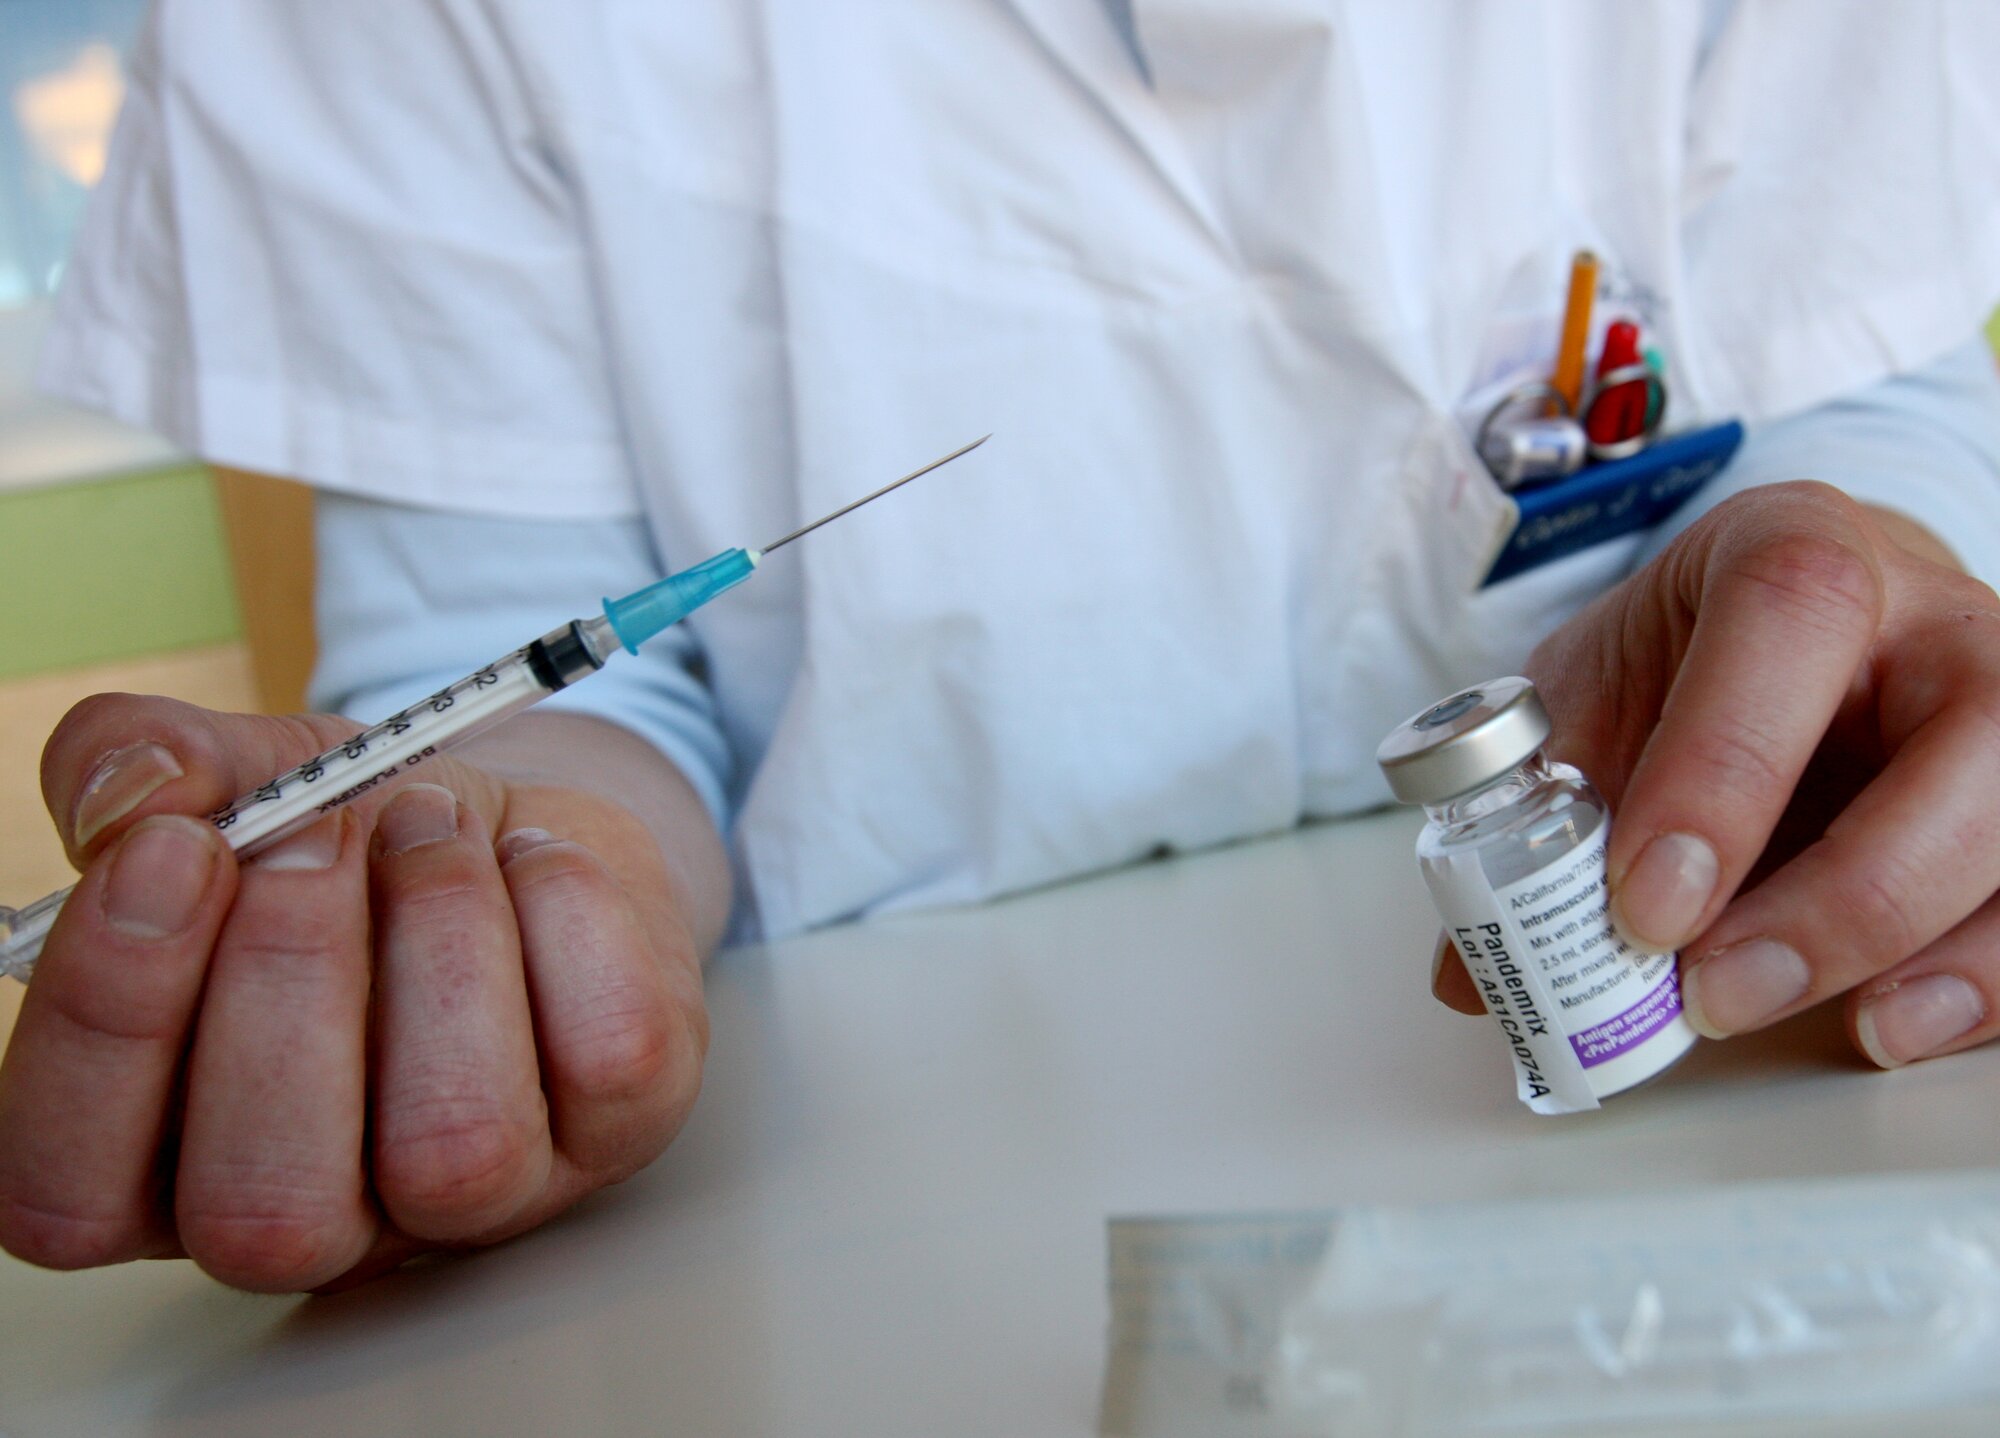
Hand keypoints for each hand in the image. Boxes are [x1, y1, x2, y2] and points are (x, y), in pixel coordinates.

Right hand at [0, 696, 709, 1291]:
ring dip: (439, 939)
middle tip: (317, 836)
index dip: (108, 1024)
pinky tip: (532, 863)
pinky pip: (607, 1057)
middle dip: (289, 980)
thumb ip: (148, 768)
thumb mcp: (240, 780)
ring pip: (454, 1147)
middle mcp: (320, 1215)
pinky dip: (568, 915)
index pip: (69, 1193)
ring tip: (432, 828)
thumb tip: (133, 793)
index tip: (170, 851)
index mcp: (163, 1164)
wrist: (522, 831)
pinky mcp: (619, 1131)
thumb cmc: (359, 845)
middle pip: (268, 1207)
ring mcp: (480, 1197)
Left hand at [1434, 481, 1999, 1070]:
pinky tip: (1894, 1025)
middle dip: (1845, 894)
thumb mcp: (1597, 698)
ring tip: (1831, 1024)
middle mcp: (1938, 618)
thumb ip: (1540, 814)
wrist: (1786, 638)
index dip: (1725, 765)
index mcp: (1798, 548)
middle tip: (1718, 990)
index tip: (1646, 900)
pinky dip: (1982, 983)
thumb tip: (1477, 969)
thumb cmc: (1688, 660)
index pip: (1793, 613)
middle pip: (1972, 735)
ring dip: (1934, 952)